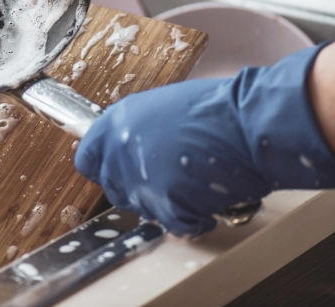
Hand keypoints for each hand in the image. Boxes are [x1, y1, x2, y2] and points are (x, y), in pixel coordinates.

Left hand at [74, 45, 334, 236]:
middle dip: (139, 190)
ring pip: (144, 209)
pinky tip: (210, 201)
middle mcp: (120, 150)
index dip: (104, 168)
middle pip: (114, 189)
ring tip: (196, 185)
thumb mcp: (163, 109)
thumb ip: (139, 132)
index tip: (120, 172)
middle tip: (170, 181)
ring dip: (168, 204)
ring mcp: (141, 178)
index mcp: (117, 122)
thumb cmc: (216, 110)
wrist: (248, 121)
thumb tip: (132, 151)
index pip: (87, 159)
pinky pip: (174, 225)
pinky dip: (194, 220)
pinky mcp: (167, 202)